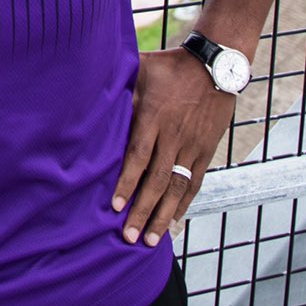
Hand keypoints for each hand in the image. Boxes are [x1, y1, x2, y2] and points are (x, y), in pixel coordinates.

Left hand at [112, 47, 237, 244]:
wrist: (215, 65)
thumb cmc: (170, 66)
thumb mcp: (141, 70)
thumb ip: (120, 89)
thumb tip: (90, 97)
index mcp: (154, 117)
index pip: (138, 156)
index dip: (127, 183)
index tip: (115, 206)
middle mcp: (174, 136)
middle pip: (157, 180)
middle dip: (143, 210)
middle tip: (129, 236)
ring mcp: (193, 145)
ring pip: (177, 187)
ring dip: (163, 216)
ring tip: (151, 240)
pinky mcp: (207, 150)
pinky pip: (195, 182)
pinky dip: (185, 203)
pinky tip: (173, 221)